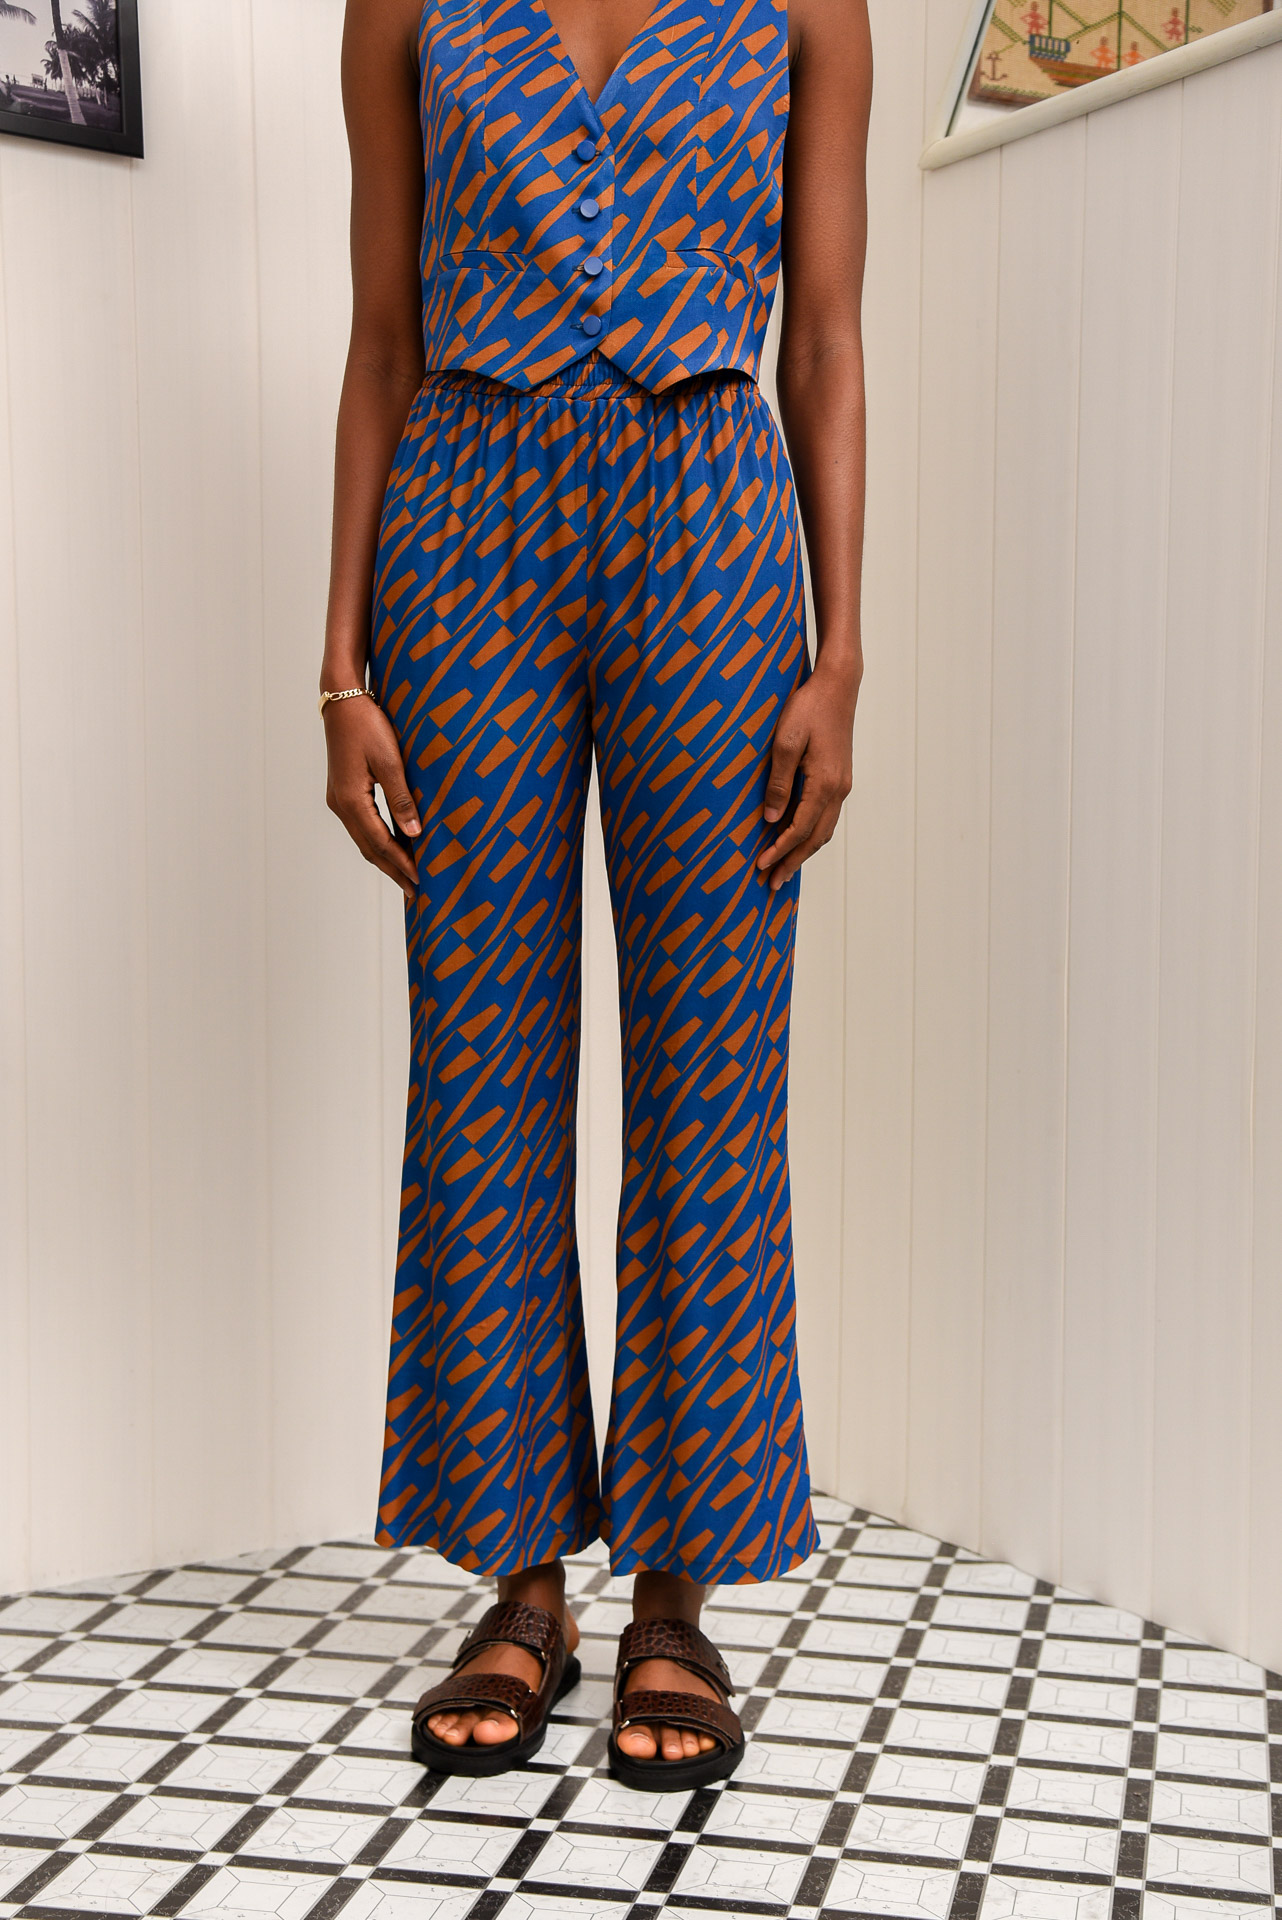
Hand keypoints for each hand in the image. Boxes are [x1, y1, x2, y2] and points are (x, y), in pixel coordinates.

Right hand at [324, 695, 420, 900]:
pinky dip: (378, 842)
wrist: (343, 702)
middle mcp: (341, 805)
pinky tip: (392, 846)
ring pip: (364, 840)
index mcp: (351, 801)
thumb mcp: (390, 761)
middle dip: (393, 870)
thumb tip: (415, 833)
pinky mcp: (342, 792)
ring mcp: (339, 800)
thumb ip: (402, 799)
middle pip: (369, 848)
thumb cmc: (368, 725)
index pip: (380, 843)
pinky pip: (362, 827)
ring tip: (405, 876)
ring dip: (385, 859)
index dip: (402, 863)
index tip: (421, 879)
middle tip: (414, 892)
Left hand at [756, 656, 859, 891]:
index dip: (780, 851)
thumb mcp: (785, 742)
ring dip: (804, 851)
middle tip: (773, 885)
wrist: (837, 685)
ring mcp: (842, 784)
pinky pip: (827, 816)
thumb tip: (771, 819)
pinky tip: (798, 837)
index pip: (799, 830)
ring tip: (784, 868)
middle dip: (793, 862)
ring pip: (824, 830)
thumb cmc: (807, 708)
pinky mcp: (840, 777)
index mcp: (824, 784)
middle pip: (816, 839)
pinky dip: (812, 833)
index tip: (761, 867)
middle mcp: (838, 789)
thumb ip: (779, 782)